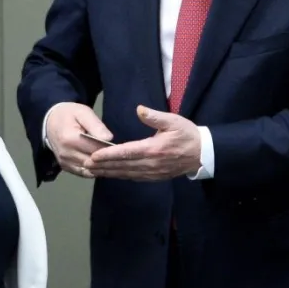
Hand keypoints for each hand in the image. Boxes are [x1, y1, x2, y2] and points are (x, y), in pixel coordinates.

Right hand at [45, 102, 112, 178]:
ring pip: (90, 170)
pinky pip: (83, 173)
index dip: (109, 150)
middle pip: (93, 162)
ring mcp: (65, 162)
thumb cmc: (69, 115)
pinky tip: (103, 166)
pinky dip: (94, 171)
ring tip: (113, 161)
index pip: (96, 149)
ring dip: (101, 167)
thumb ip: (96, 125)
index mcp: (70, 139)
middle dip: (107, 160)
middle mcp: (66, 154)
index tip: (120, 148)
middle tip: (119, 157)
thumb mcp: (83, 113)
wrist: (50, 121)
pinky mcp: (65, 167)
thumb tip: (109, 138)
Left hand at [84, 105, 200, 180]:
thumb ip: (154, 117)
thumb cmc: (187, 134)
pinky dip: (121, 176)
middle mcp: (151, 163)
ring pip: (126, 174)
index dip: (109, 155)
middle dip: (103, 166)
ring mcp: (153, 172)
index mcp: (153, 149)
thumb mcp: (173, 121)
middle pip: (122, 166)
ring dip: (109, 172)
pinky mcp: (155, 177)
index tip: (94, 156)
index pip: (126, 152)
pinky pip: (134, 177)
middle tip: (85, 165)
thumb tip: (139, 109)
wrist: (203, 154)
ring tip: (93, 171)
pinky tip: (111, 174)